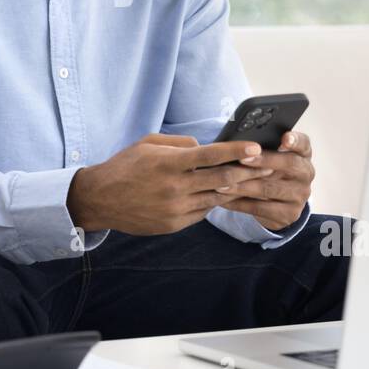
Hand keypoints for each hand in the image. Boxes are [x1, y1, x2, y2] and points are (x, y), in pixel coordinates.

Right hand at [67, 133, 277, 236]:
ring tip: (252, 180)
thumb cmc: (125, 166)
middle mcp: (176, 187)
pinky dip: (212, 201)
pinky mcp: (175, 224)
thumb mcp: (148, 144)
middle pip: (222, 179)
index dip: (237, 150)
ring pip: (216, 197)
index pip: (211, 155)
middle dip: (248, 171)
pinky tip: (220, 194)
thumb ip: (180, 143)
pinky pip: (202, 211)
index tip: (256, 147)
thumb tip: (205, 147)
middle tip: (267, 165)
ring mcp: (176, 209)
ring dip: (235, 189)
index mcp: (170, 163)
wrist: (101, 199)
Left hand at [216, 129, 313, 231]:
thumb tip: (239, 141)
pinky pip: (260, 208)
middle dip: (264, 160)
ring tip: (222, 183)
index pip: (303, 143)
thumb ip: (263, 146)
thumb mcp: (271, 156)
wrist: (278, 202)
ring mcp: (300, 195)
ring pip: (270, 189)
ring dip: (244, 186)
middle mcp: (306, 173)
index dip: (295, 140)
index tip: (284, 138)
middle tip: (242, 159)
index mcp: (303, 154)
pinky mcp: (289, 214)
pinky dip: (239, 203)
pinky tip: (223, 199)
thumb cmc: (269, 169)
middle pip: (289, 164)